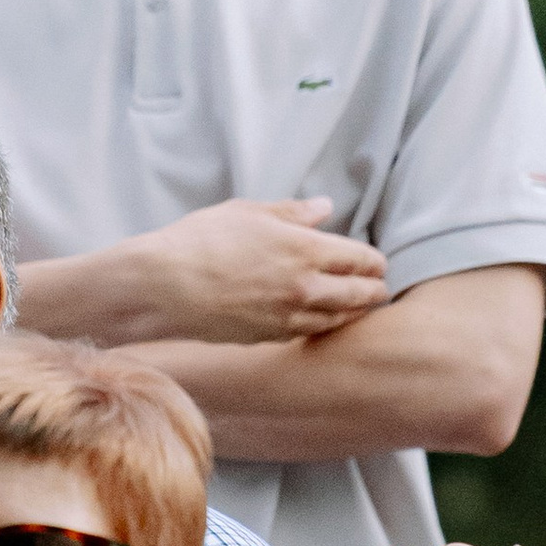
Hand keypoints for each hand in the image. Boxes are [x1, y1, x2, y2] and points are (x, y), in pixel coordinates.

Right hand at [146, 199, 389, 344]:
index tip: (378, 262)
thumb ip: (293, 213)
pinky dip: (325, 326)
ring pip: (339, 319)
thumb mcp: (249, 212)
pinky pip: (310, 333)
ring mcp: (290, 317)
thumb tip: (325, 208)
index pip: (361, 259)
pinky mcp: (271, 337)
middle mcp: (306, 287)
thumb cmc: (202, 240)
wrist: (165, 286)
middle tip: (380, 289)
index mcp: (306, 249)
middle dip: (375, 290)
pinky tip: (325, 321)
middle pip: (360, 294)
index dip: (375, 261)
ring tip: (360, 307)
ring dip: (354, 313)